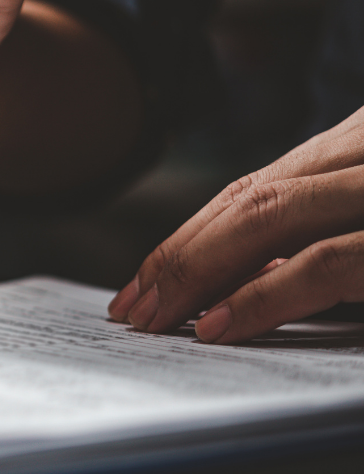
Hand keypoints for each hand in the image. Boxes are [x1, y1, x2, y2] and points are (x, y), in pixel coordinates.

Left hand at [109, 106, 363, 342]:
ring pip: (270, 214)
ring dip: (199, 271)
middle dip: (179, 257)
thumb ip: (318, 235)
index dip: (189, 238)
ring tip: (155, 320)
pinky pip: (323, 262)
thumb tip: (244, 278)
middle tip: (132, 310)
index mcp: (361, 147)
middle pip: (249, 198)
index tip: (142, 284)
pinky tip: (216, 326)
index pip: (255, 188)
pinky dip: (261, 296)